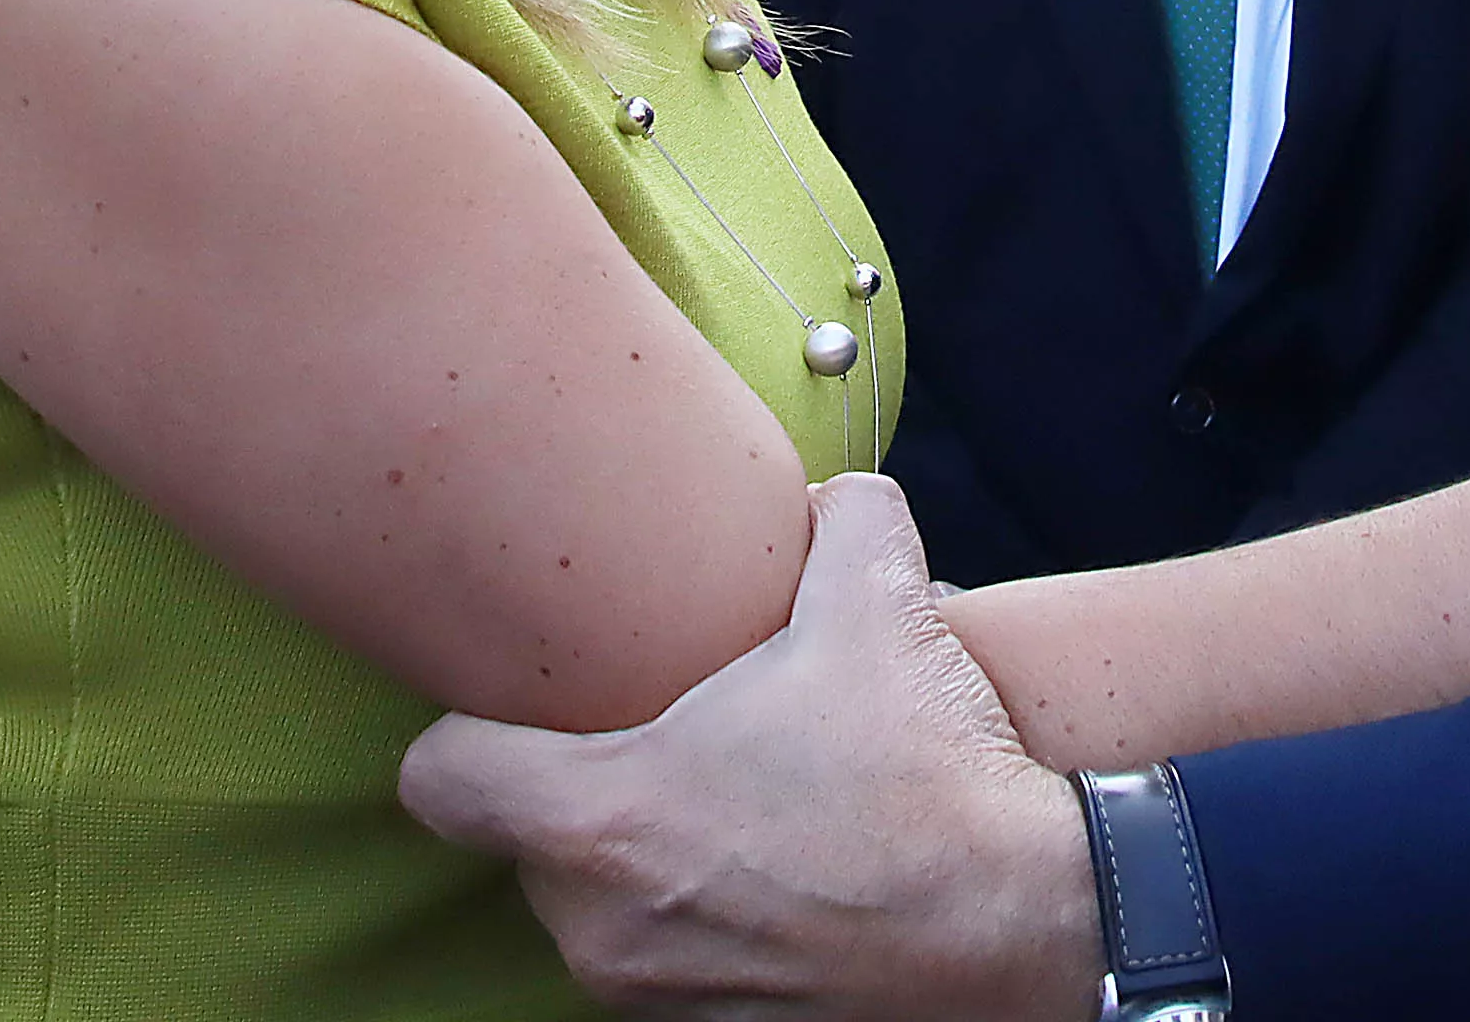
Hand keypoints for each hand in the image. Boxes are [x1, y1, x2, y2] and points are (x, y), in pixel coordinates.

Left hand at [403, 476, 1094, 1020]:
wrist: (1030, 925)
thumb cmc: (934, 777)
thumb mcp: (882, 600)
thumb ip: (837, 518)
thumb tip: (825, 497)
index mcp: (603, 819)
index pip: (439, 780)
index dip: (472, 729)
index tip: (530, 703)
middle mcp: (602, 927)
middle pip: (523, 841)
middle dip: (582, 788)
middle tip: (666, 734)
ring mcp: (654, 995)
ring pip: (595, 905)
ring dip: (642, 856)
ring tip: (735, 800)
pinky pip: (664, 958)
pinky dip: (699, 914)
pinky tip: (777, 868)